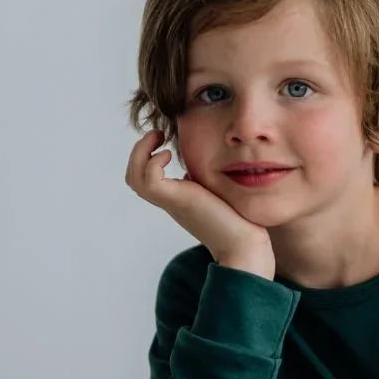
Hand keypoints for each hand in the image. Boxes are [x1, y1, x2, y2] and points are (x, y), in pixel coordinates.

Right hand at [126, 129, 275, 273]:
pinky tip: (169, 155)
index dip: (147, 157)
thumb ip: (199, 184)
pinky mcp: (179, 201)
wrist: (244, 244)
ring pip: (135, 179)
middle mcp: (170, 201)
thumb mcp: (213, 193)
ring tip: (159, 139)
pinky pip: (150, 181)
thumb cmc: (237, 220)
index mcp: (176, 199)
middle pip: (133, 177)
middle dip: (138, 151)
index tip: (164, 141)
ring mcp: (172, 202)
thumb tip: (189, 174)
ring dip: (140, 153)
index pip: (145, 178)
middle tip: (157, 135)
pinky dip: (153, 163)